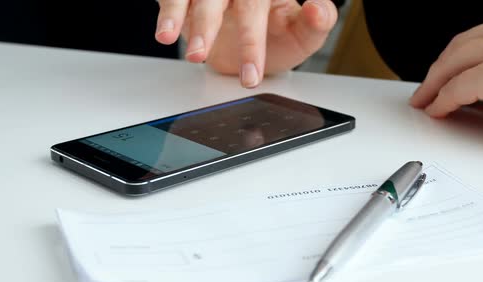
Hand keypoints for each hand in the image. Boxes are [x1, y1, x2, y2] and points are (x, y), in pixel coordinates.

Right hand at [155, 0, 337, 87]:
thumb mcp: (302, 34)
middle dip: (208, 27)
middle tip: (201, 56)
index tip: (250, 74)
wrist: (251, 47)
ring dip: (180, 16)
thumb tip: (319, 8)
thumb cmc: (278, 36)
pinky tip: (164, 31)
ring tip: (171, 39)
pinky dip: (167, 13)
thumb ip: (318, 23)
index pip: (257, 7)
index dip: (251, 41)